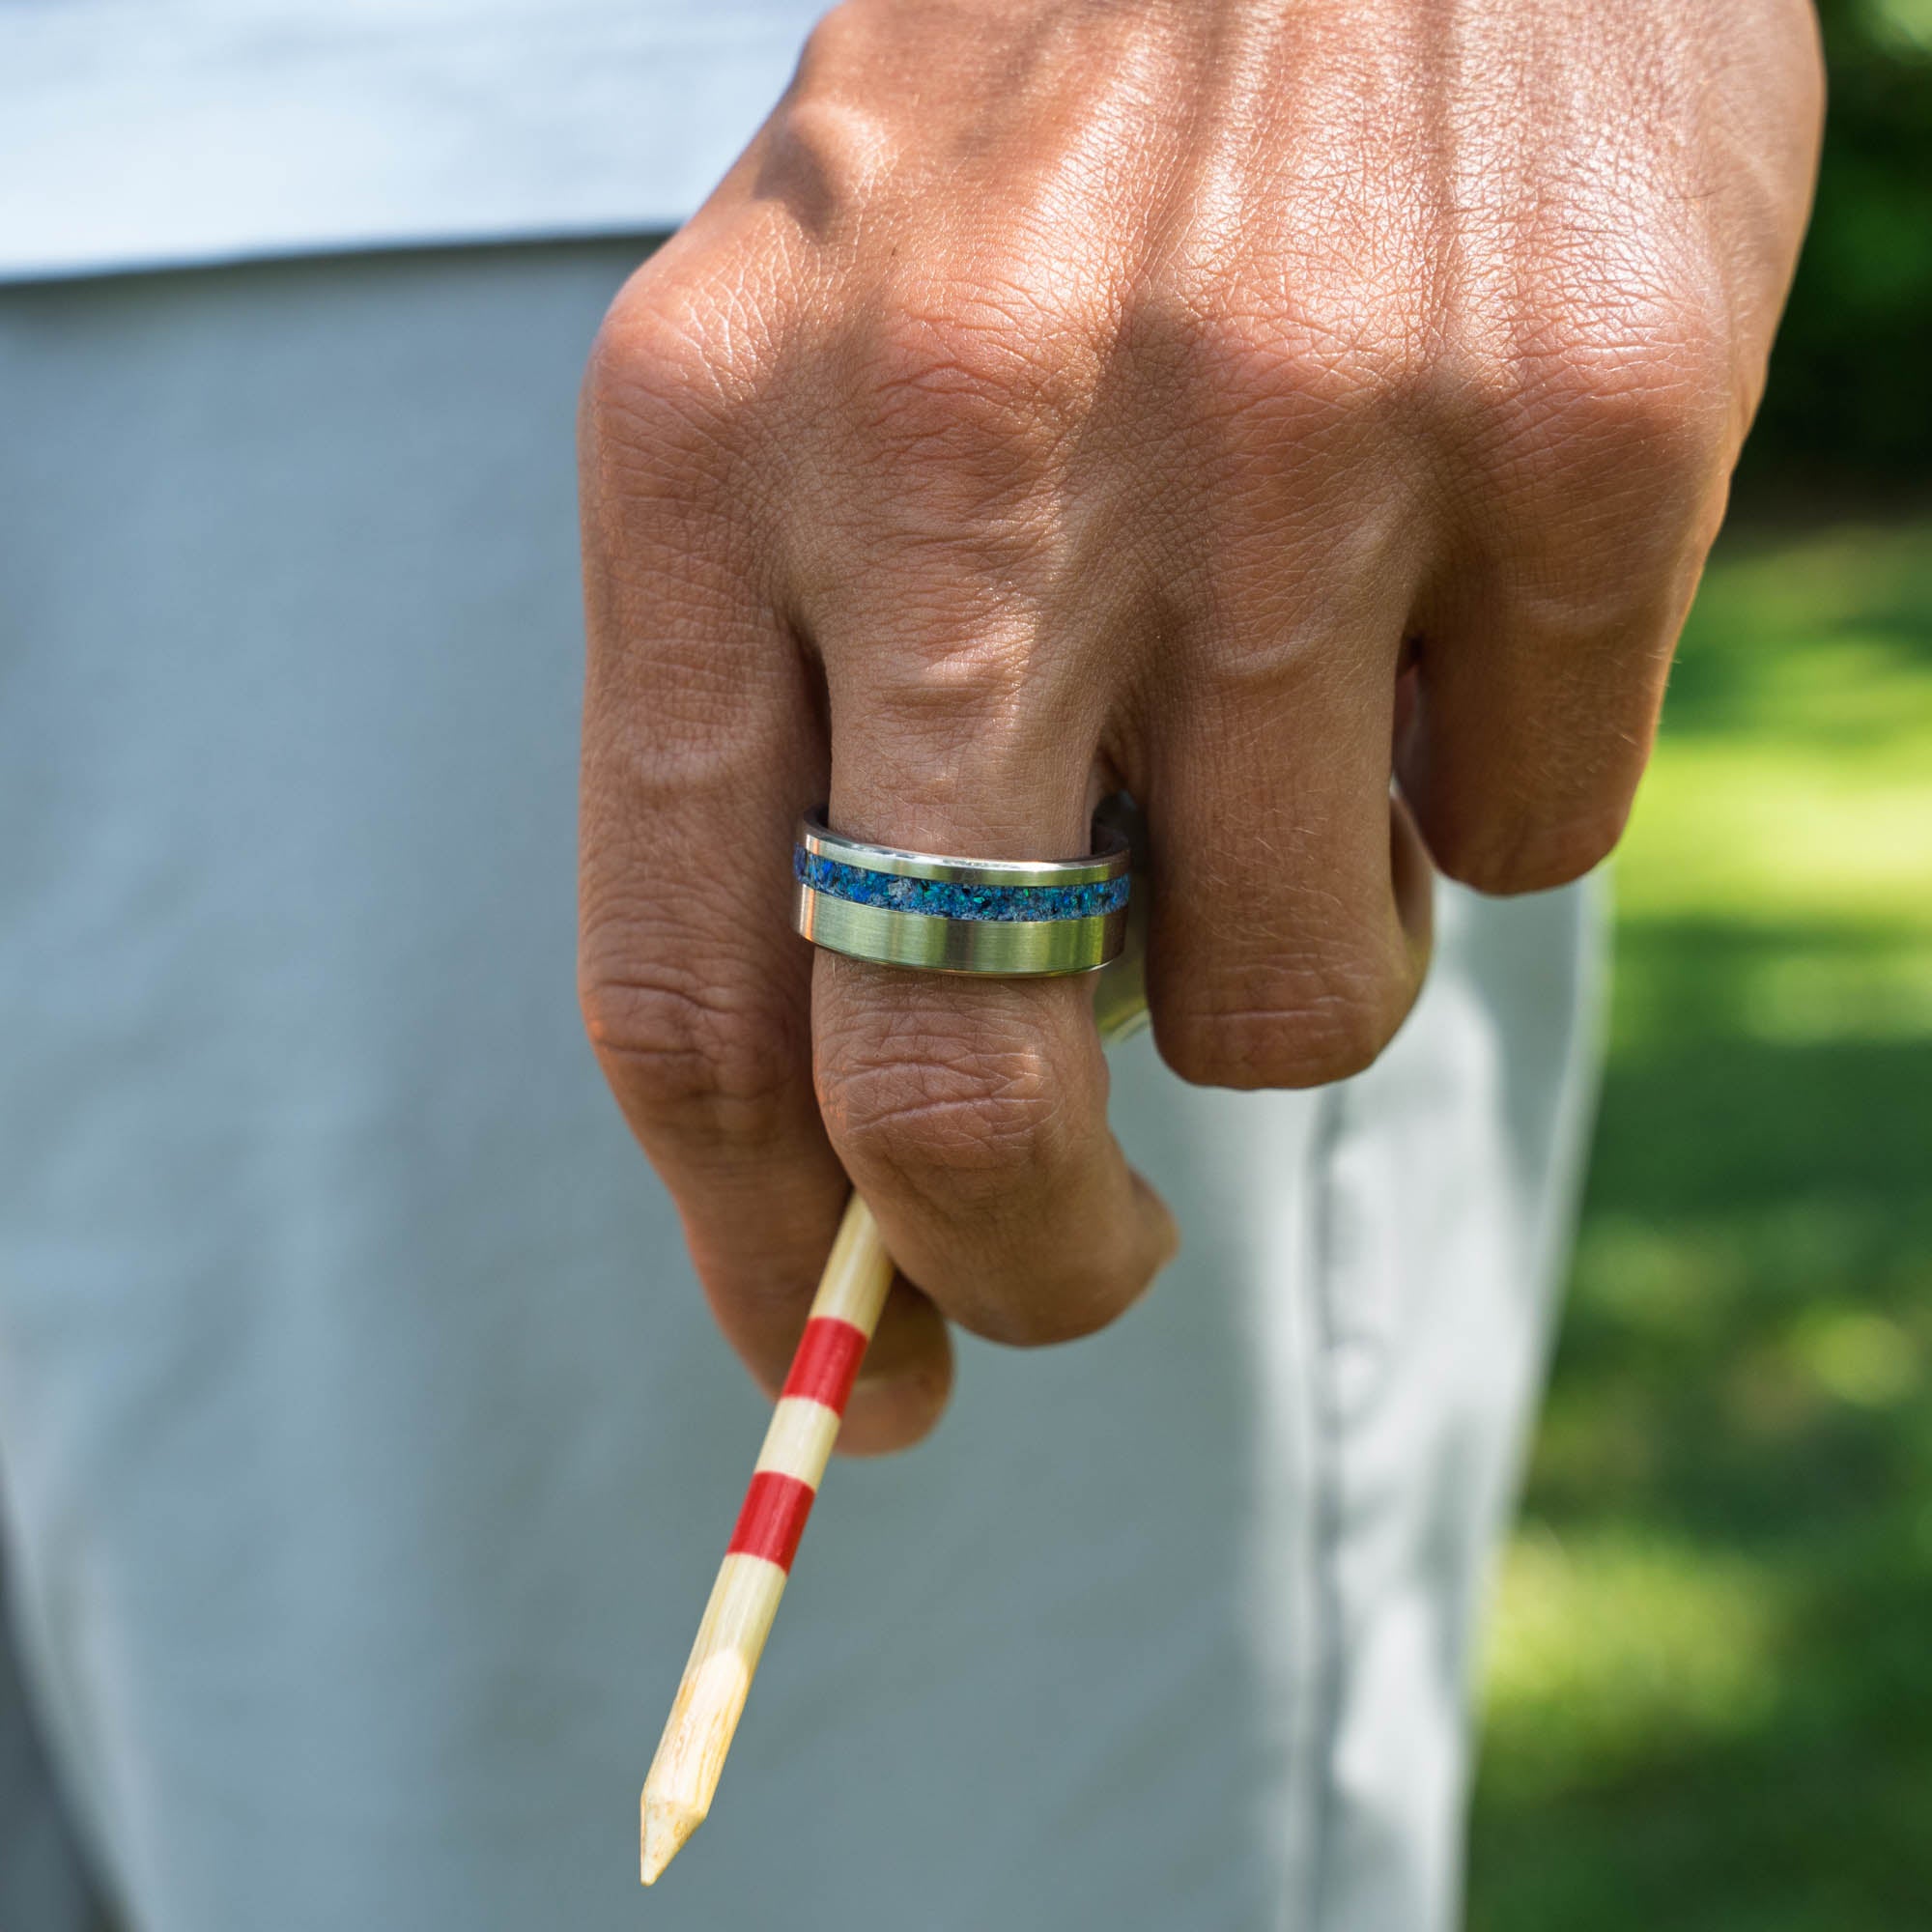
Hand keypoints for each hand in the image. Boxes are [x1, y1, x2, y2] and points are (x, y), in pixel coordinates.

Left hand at [578, 0, 1821, 1451]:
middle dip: (1021, 1263)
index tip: (840, 1371)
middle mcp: (978, 463)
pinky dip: (1486, 790)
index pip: (685, 994)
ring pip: (1291, 997)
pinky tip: (1448, 579)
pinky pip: (1534, 838)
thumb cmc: (1038, 163)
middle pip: (953, 1080)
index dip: (756, 1254)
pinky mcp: (1583, 435)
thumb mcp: (816, 392)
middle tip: (1076, 1277)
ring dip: (1286, 950)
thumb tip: (876, 1160)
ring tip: (1289, 721)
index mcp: (715, 454)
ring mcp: (1299, 447)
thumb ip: (802, 752)